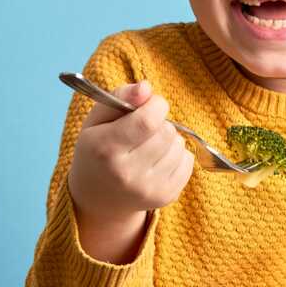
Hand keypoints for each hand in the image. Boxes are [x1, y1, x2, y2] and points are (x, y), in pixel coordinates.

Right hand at [68, 80, 194, 257]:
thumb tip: (146, 87)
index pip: (148, 121)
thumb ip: (120, 96)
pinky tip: (158, 160)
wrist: (97, 198)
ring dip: (169, 139)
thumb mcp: (97, 119)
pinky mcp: (165, 197)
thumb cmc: (97, 151)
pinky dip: (178, 155)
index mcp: (106, 149)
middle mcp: (127, 173)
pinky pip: (188, 161)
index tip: (148, 105)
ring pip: (180, 146)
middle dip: (160, 123)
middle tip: (143, 131)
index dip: (156, 105)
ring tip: (149, 147)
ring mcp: (148, 189)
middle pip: (167, 132)